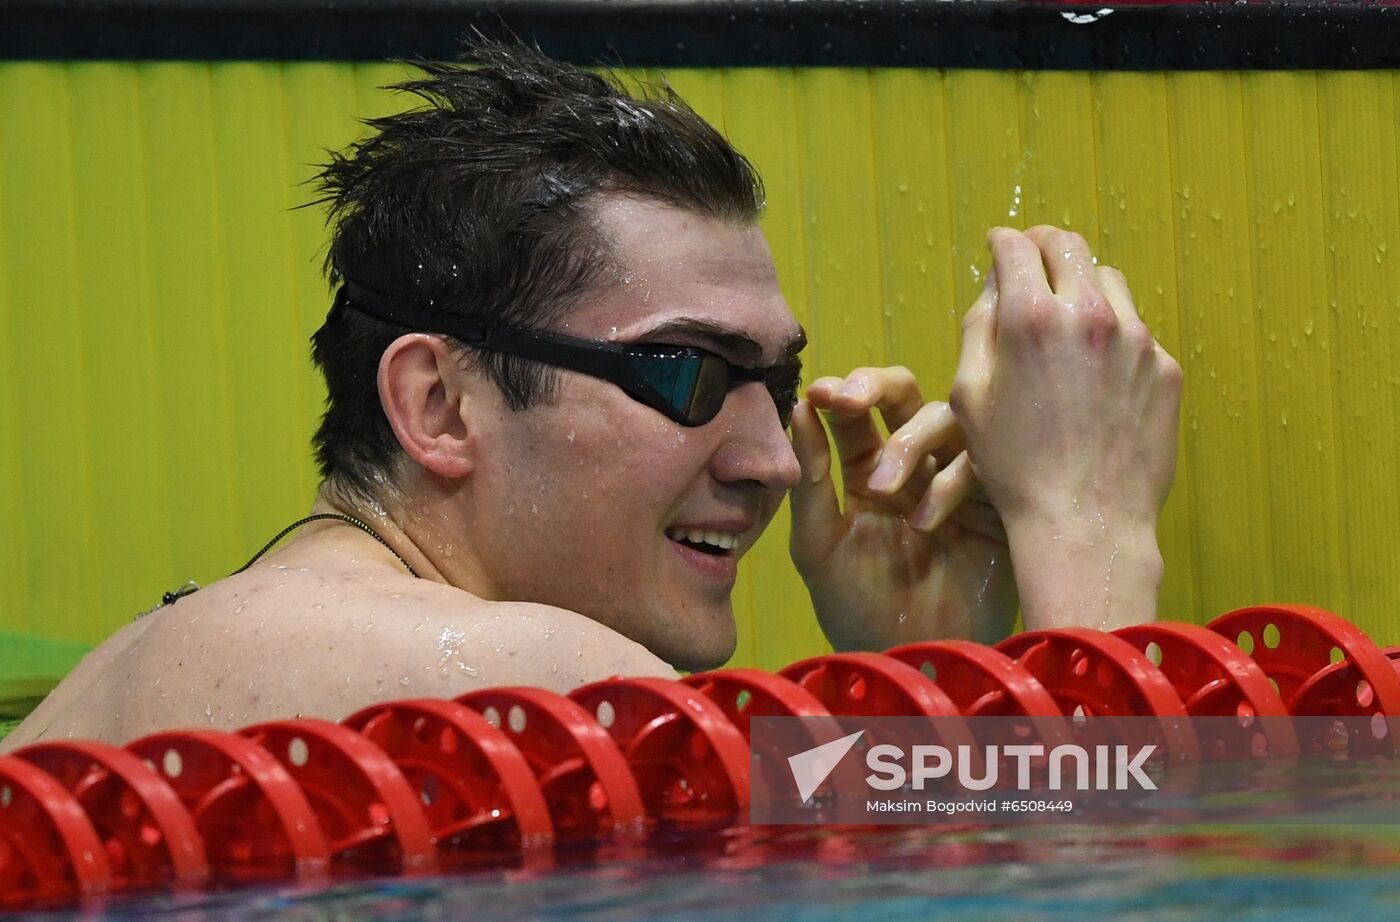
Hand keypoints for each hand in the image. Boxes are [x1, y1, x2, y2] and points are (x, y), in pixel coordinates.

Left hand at [789, 366, 1018, 650]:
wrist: (910, 659)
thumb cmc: (857, 608)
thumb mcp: (818, 545)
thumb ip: (810, 480)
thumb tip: (800, 407)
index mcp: (869, 470)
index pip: (860, 411)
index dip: (842, 392)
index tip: (822, 392)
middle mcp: (915, 467)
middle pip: (907, 396)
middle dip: (877, 386)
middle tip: (850, 398)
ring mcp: (957, 481)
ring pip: (948, 420)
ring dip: (910, 443)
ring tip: (881, 489)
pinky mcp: (996, 504)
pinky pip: (983, 464)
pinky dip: (952, 481)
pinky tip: (927, 522)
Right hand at [950, 226, 1181, 629]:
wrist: (1086, 521)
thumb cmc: (1015, 466)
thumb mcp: (970, 397)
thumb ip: (979, 329)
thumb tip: (996, 286)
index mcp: (1032, 318)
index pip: (1017, 247)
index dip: (1001, 241)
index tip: (998, 245)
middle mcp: (1090, 315)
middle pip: (1069, 246)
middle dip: (1044, 245)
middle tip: (1031, 258)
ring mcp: (1136, 340)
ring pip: (1108, 283)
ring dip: (1081, 286)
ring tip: (1064, 318)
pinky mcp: (1164, 369)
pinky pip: (1135, 332)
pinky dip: (1111, 335)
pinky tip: (1094, 373)